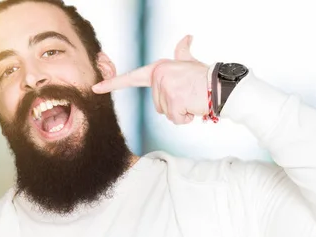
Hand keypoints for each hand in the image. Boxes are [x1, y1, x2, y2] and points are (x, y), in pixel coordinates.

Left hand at [92, 35, 209, 124]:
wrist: (220, 83)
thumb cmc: (204, 75)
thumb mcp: (189, 61)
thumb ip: (182, 51)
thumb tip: (187, 37)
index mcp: (158, 69)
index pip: (131, 78)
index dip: (112, 83)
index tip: (95, 88)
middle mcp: (158, 77)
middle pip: (157, 106)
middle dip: (173, 106)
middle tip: (188, 95)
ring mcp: (165, 89)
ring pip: (166, 114)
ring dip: (181, 112)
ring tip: (192, 99)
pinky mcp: (174, 101)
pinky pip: (176, 119)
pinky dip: (186, 118)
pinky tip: (194, 106)